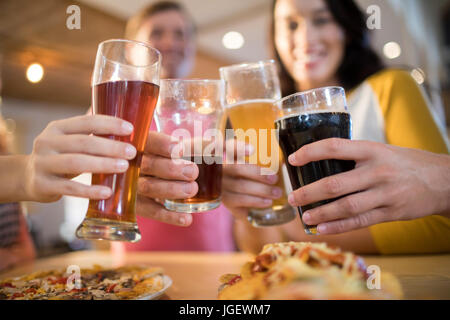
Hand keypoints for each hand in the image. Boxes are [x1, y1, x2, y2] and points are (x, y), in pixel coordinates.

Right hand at [25, 115, 136, 201]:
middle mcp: (47, 142)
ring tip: (124, 167)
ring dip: (103, 164)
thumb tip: (121, 115)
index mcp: (57, 128)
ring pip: (76, 163)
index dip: (109, 124)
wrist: (27, 178)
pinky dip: (90, 191)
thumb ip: (90, 130)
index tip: (130, 129)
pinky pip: (69, 188)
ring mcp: (43, 164)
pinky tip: (107, 192)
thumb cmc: (60, 156)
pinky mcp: (42, 185)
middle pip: (83, 142)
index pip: (86, 121)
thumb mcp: (69, 139)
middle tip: (131, 152)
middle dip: (110, 146)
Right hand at [136, 131, 198, 226]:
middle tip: (193, 172)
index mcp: (142, 144)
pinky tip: (187, 219)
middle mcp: (132, 164)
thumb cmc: (171, 158)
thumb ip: (197, 145)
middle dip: (172, 169)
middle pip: (148, 165)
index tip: (180, 148)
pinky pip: (150, 212)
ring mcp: (132, 186)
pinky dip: (169, 216)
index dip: (162, 144)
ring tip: (192, 190)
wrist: (153, 177)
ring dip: (171, 190)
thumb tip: (218, 144)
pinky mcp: (136, 206)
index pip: (148, 141)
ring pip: (148, 188)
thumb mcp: (180, 148)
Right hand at [222, 139, 282, 220]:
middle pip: (237, 168)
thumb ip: (264, 160)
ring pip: (241, 186)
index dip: (238, 147)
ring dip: (262, 190)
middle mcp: (222, 170)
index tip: (253, 150)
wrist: (242, 203)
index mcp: (229, 156)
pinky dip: (257, 201)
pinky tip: (268, 202)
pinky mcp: (226, 202)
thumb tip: (284, 159)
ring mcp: (222, 187)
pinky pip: (241, 200)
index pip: (228, 147)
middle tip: (275, 178)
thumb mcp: (254, 167)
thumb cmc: (251, 179)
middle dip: (258, 174)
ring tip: (277, 192)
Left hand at [287, 138, 449, 233]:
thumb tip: (320, 162)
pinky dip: (339, 226)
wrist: (443, 180)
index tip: (292, 159)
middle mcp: (377, 171)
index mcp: (371, 150)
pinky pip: (360, 221)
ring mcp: (385, 194)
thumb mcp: (381, 150)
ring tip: (304, 217)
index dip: (310, 152)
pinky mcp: (391, 213)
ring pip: (346, 206)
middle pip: (335, 183)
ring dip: (321, 213)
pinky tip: (322, 229)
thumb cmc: (405, 163)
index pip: (334, 147)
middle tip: (292, 197)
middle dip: (309, 192)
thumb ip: (356, 156)